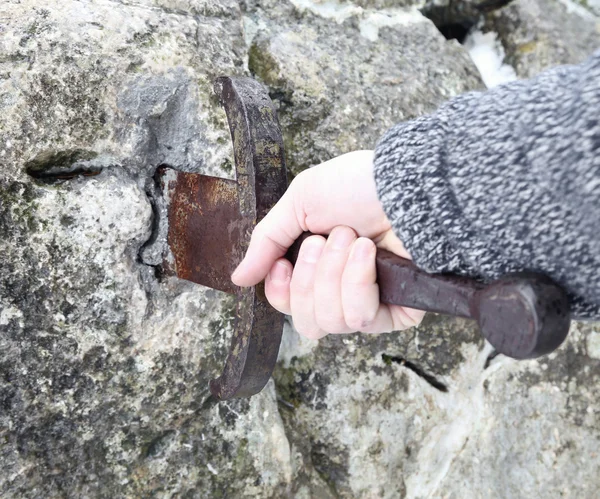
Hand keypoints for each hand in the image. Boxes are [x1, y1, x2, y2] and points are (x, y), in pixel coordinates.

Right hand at [231, 150, 424, 338]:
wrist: (403, 182)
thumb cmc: (356, 185)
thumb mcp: (299, 203)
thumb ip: (266, 242)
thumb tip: (238, 279)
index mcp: (318, 268)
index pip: (289, 306)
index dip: (281, 292)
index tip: (283, 266)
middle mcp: (342, 291)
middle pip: (308, 323)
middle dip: (310, 278)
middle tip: (325, 240)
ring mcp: (370, 303)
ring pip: (332, 321)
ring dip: (334, 274)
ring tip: (352, 240)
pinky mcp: (397, 311)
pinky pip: (361, 318)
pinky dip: (357, 281)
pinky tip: (367, 253)